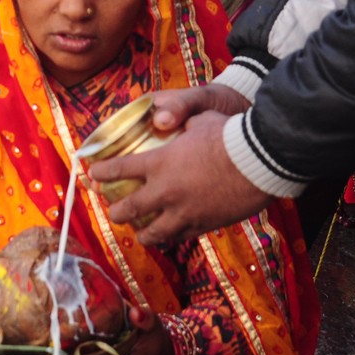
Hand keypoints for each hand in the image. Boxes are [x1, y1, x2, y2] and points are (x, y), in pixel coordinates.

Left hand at [109, 119, 270, 246]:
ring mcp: (185, 212)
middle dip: (116, 211)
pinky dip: (173, 236)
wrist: (260, 162)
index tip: (93, 174)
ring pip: (154, 232)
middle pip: (128, 209)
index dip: (101, 173)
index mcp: (159, 163)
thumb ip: (181, 123)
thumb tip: (174, 122)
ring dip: (143, 232)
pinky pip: (182, 235)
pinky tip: (171, 235)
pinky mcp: (204, 224)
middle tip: (113, 211)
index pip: (119, 170)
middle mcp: (166, 191)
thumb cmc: (230, 135)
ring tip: (140, 233)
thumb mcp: (199, 119)